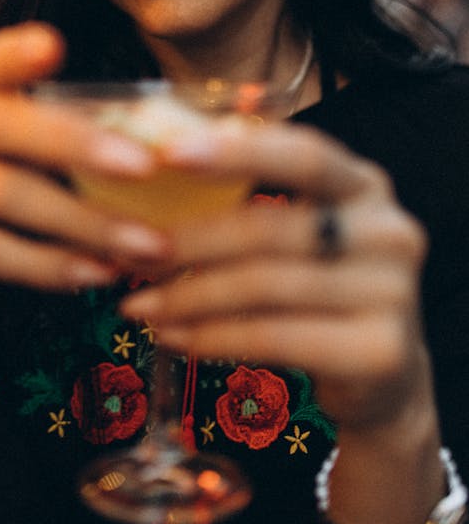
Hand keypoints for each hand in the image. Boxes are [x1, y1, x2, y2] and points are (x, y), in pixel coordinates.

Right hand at [0, 23, 168, 293]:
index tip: (55, 46)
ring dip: (84, 224)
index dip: (18, 52)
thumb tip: (175, 148)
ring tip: (146, 244)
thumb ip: (75, 130)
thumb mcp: (27, 139)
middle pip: (5, 126)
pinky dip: (48, 265)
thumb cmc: (4, 170)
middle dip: (78, 146)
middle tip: (145, 167)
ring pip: (6, 195)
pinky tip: (97, 273)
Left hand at [119, 118, 430, 432]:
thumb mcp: (299, 228)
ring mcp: (393, 293)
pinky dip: (213, 337)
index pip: (303, 153)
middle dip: (190, 240)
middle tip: (131, 252)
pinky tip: (174, 337)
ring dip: (188, 297)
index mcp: (365, 183)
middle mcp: (389, 230)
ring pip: (264, 286)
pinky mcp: (379, 352)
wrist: (383, 373)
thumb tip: (151, 167)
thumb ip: (249, 195)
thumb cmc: (318, 283)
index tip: (169, 153)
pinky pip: (274, 337)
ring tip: (139, 305)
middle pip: (270, 228)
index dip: (238, 151)